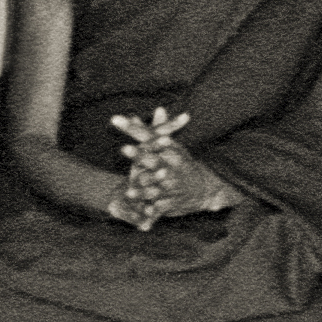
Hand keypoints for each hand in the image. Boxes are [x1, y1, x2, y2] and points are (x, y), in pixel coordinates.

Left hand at [110, 108, 238, 225]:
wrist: (205, 188)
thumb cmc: (181, 163)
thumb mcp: (171, 145)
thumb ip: (154, 130)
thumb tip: (157, 108)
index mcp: (168, 151)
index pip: (149, 136)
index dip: (134, 128)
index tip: (115, 119)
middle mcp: (170, 167)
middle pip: (152, 160)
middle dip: (139, 155)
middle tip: (123, 148)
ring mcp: (171, 186)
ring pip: (155, 187)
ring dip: (142, 190)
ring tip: (128, 191)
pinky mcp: (172, 203)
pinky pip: (161, 208)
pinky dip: (154, 211)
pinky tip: (145, 213)